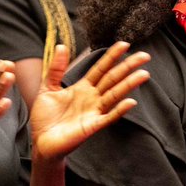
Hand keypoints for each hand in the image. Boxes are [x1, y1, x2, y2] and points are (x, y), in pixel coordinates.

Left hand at [30, 42, 149, 162]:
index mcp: (82, 87)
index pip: (100, 68)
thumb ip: (55, 69)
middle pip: (113, 79)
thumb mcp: (47, 88)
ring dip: (129, 85)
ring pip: (114, 95)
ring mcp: (94, 112)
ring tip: (144, 74)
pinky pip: (108, 117)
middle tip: (145, 55)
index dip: (111, 57)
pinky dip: (119, 110)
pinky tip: (131, 102)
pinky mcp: (92, 126)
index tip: (124, 44)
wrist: (41, 142)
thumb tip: (61, 45)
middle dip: (128, 67)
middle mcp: (92, 98)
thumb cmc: (45, 117)